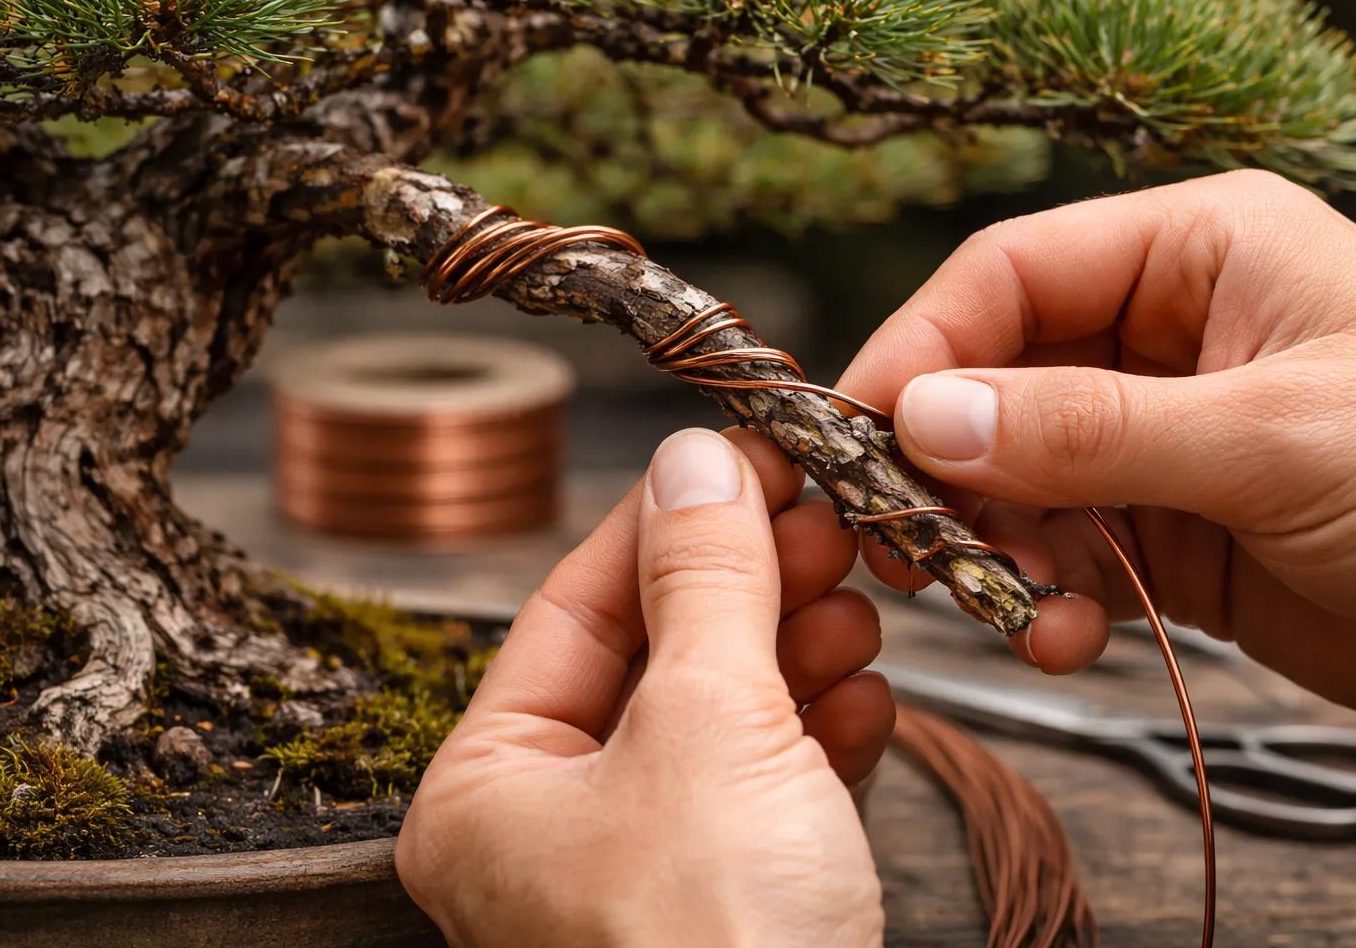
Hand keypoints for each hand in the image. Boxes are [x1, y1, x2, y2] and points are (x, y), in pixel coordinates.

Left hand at [396, 428, 889, 946]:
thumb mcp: (711, 727)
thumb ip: (706, 581)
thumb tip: (697, 457)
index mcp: (489, 792)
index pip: (576, 604)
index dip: (671, 517)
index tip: (752, 452)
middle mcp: (551, 832)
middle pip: (656, 656)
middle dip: (750, 583)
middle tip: (827, 518)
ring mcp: (643, 873)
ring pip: (721, 719)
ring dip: (797, 651)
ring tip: (861, 601)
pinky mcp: (728, 904)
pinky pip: (766, 790)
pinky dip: (817, 733)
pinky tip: (866, 694)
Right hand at [839, 170, 1355, 736]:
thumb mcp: (1276, 438)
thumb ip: (1089, 431)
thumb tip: (924, 416)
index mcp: (1197, 253)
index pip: (1011, 277)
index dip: (922, 349)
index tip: (858, 435)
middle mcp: (1168, 336)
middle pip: (998, 383)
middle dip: (948, 467)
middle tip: (905, 544)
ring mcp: (1167, 440)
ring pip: (1021, 480)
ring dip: (995, 548)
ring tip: (1004, 605)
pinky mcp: (1176, 535)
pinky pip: (1069, 556)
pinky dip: (1047, 599)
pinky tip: (1064, 634)